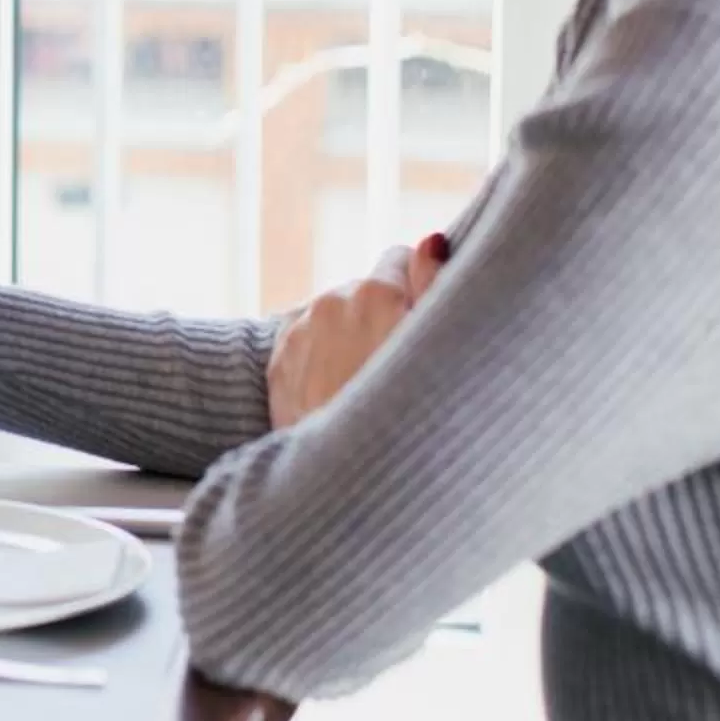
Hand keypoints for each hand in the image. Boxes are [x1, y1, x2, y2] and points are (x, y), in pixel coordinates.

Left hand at [266, 231, 448, 427]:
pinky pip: (305, 342)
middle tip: (399, 367)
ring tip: (368, 387)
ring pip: (333, 317)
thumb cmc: (413, 419)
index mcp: (376, 293)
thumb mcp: (440, 349)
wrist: (351, 481)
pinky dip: (321, 357)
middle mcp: (331, 302)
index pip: (398, 258)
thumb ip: (436, 285)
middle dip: (381, 315)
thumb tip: (431, 239)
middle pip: (365, 291)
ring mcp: (299, 331)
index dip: (415, 286)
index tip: (422, 316)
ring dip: (349, 336)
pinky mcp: (279, 362)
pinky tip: (340, 391)